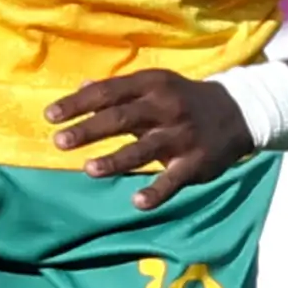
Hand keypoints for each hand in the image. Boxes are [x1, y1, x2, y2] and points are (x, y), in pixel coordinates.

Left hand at [45, 72, 253, 210]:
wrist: (237, 112)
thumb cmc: (183, 98)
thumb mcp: (154, 84)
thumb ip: (117, 89)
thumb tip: (79, 87)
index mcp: (151, 85)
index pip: (108, 92)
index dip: (78, 103)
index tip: (50, 116)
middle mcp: (165, 108)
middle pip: (121, 119)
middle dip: (88, 130)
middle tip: (59, 142)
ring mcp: (180, 137)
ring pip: (143, 149)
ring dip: (115, 160)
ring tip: (89, 169)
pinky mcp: (194, 163)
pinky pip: (172, 180)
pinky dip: (156, 192)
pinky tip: (137, 203)